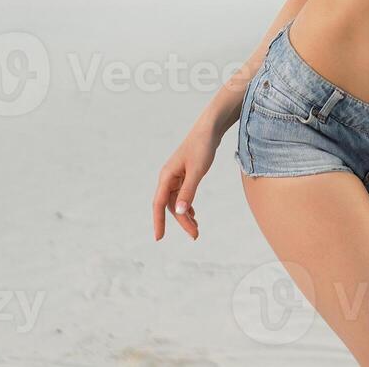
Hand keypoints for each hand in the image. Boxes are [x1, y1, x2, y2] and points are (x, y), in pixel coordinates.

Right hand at [152, 121, 221, 240]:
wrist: (210, 129)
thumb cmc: (202, 147)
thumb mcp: (197, 171)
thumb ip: (188, 191)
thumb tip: (178, 212)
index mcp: (166, 176)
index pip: (158, 204)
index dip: (158, 222)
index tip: (159, 238)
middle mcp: (168, 177)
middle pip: (170, 205)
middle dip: (181, 221)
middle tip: (195, 235)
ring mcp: (176, 176)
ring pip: (177, 201)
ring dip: (185, 215)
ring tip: (196, 229)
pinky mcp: (185, 174)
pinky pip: (182, 195)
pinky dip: (187, 205)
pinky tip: (193, 213)